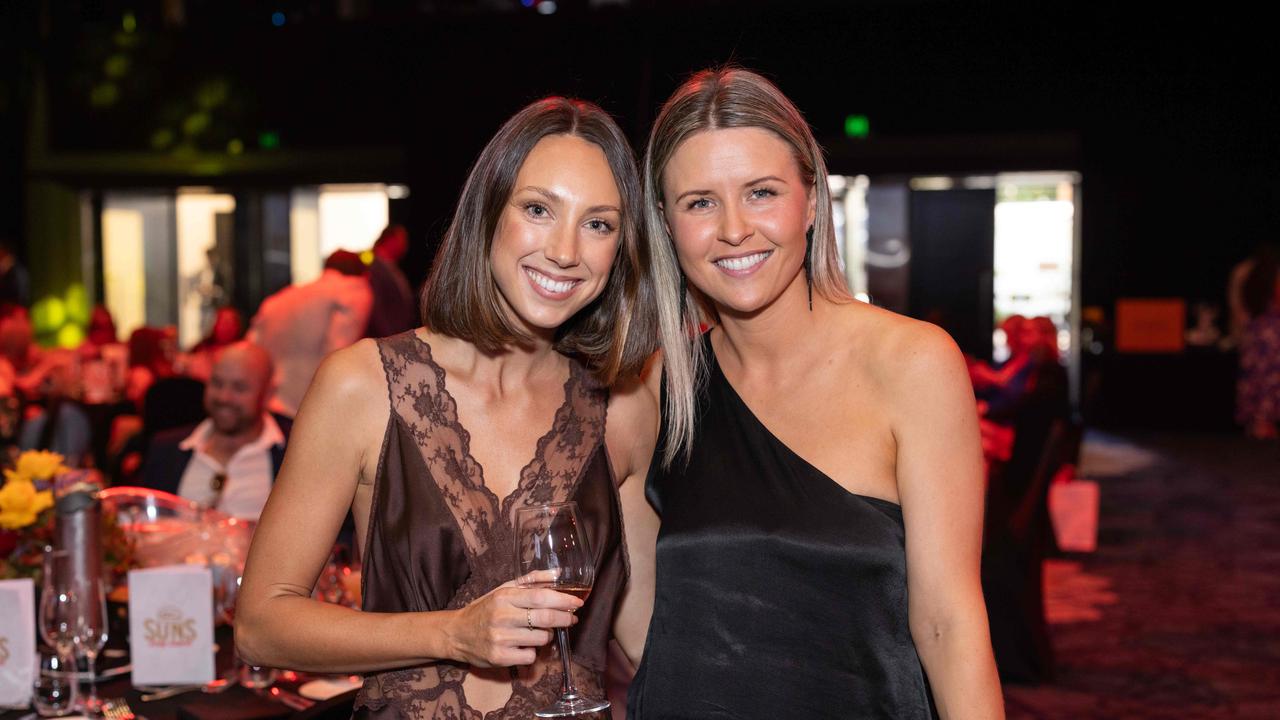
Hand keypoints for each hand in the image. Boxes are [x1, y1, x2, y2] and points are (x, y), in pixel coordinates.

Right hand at [445, 571, 582, 667]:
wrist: (457, 633)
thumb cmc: (486, 609)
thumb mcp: (504, 589)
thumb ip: (532, 581)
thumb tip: (558, 573)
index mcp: (505, 596)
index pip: (541, 597)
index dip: (563, 600)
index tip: (577, 603)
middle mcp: (502, 616)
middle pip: (545, 619)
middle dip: (564, 619)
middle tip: (572, 619)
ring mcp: (500, 638)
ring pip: (541, 639)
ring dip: (546, 636)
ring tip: (536, 632)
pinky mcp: (499, 657)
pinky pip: (530, 656)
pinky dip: (533, 651)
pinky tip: (522, 645)